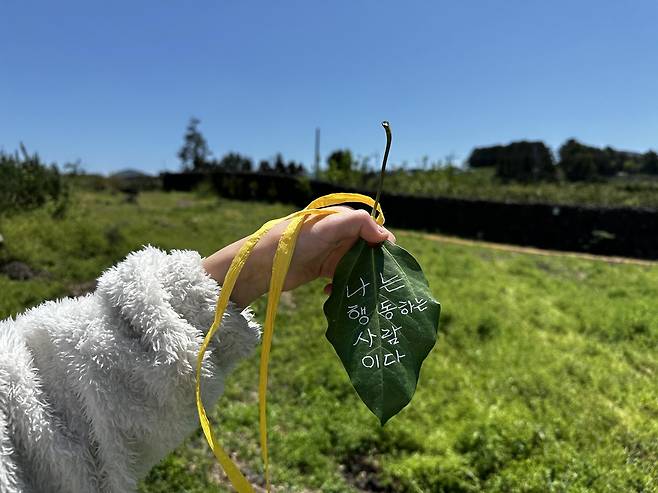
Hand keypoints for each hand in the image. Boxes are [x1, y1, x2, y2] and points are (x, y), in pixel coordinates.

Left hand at [202, 207, 395, 306]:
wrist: (261, 265)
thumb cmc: (293, 241)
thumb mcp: (326, 227)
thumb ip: (357, 223)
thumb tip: (384, 235)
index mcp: (341, 219)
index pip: (372, 228)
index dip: (383, 242)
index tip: (389, 260)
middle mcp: (339, 235)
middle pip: (367, 249)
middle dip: (373, 264)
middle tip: (376, 281)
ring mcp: (331, 253)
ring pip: (356, 266)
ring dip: (358, 278)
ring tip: (357, 290)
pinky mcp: (323, 270)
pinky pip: (343, 278)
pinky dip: (342, 286)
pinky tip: (332, 293)